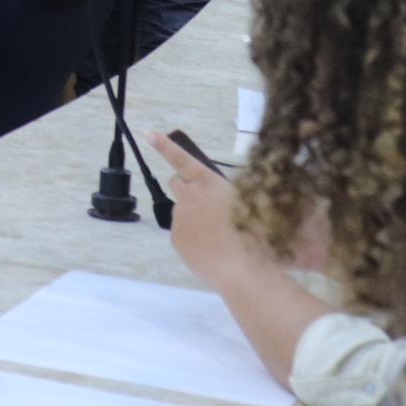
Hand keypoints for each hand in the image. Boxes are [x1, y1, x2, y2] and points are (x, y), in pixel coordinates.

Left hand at [149, 131, 259, 284]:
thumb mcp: (250, 204)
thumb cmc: (257, 235)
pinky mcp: (176, 239)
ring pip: (181, 211)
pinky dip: (193, 238)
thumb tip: (223, 199)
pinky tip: (212, 250)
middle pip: (176, 183)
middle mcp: (189, 197)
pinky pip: (182, 233)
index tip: (148, 133)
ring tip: (217, 237)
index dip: (165, 146)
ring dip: (193, 216)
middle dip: (185, 187)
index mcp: (209, 183)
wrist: (245, 271)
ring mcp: (179, 219)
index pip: (182, 159)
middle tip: (203, 203)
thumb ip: (230, 195)